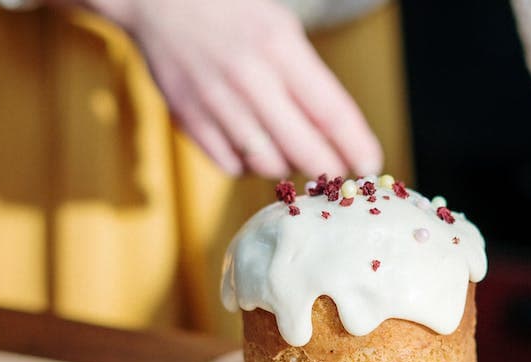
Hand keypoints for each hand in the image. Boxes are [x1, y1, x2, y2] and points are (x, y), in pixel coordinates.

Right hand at [76, 0, 382, 178]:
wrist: (160, 1)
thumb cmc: (231, 12)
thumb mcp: (280, 28)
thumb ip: (308, 78)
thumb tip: (338, 134)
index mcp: (279, 46)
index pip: (332, 112)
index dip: (357, 146)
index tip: (370, 166)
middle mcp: (249, 77)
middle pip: (304, 148)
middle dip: (328, 169)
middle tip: (337, 174)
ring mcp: (216, 102)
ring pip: (268, 164)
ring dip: (288, 167)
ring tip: (292, 153)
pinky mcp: (189, 119)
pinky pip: (232, 166)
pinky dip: (249, 166)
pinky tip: (254, 148)